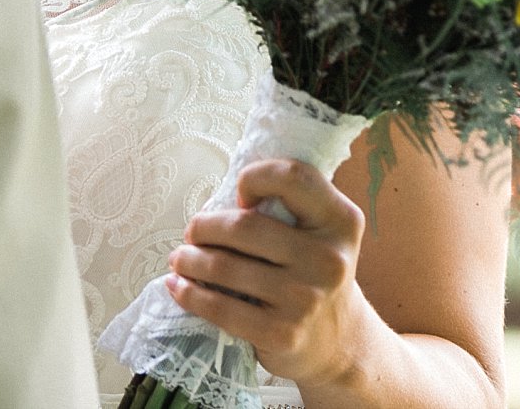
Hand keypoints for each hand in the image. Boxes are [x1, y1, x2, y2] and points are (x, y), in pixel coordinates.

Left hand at [164, 158, 376, 387]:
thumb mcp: (320, 233)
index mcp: (341, 221)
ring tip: (179, 260)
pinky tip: (178, 288)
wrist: (339, 342)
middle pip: (244, 225)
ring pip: (224, 266)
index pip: (292, 177)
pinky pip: (221, 307)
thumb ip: (288, 207)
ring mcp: (306, 298)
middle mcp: (329, 258)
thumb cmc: (313, 274)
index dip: (255, 178)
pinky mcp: (283, 333)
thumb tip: (217, 200)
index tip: (239, 198)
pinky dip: (190, 295)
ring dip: (188, 260)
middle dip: (204, 227)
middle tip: (192, 233)